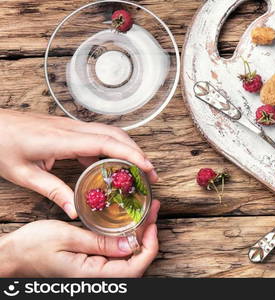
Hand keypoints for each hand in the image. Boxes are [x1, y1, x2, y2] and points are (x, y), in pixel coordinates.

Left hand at [0, 109, 157, 218]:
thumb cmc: (1, 145)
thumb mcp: (24, 174)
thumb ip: (53, 191)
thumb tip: (75, 211)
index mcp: (61, 140)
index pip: (105, 143)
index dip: (129, 153)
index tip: (146, 166)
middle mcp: (71, 129)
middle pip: (115, 135)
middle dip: (137, 152)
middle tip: (150, 173)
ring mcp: (71, 127)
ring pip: (109, 133)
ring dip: (127, 148)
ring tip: (138, 169)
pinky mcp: (69, 129)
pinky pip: (98, 136)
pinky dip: (112, 148)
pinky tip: (111, 165)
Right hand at [0, 200, 159, 277]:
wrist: (12, 256)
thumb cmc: (32, 247)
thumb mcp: (67, 237)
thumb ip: (100, 243)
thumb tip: (131, 244)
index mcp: (93, 276)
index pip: (135, 267)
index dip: (150, 245)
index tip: (152, 222)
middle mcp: (98, 279)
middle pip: (136, 262)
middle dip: (149, 236)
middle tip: (153, 209)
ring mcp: (95, 275)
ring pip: (129, 259)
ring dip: (141, 236)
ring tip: (147, 213)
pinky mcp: (92, 268)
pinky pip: (117, 257)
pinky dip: (128, 239)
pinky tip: (131, 224)